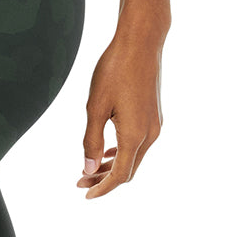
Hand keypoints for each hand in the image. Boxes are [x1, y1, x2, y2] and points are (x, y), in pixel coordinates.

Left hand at [78, 25, 165, 198]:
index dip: (102, 188)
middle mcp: (150, 134)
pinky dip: (122, 153)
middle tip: (80, 181)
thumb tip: (90, 169)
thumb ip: (92, 142)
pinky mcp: (154, 116)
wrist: (141, 42)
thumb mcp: (95, 107)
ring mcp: (155, 125)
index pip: (119, 175)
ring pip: (134, 158)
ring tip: (90, 169)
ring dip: (113, 167)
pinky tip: (107, 152)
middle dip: (105, 180)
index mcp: (134, 135)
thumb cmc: (115, 70)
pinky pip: (139, 145)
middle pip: (128, 171)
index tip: (85, 194)